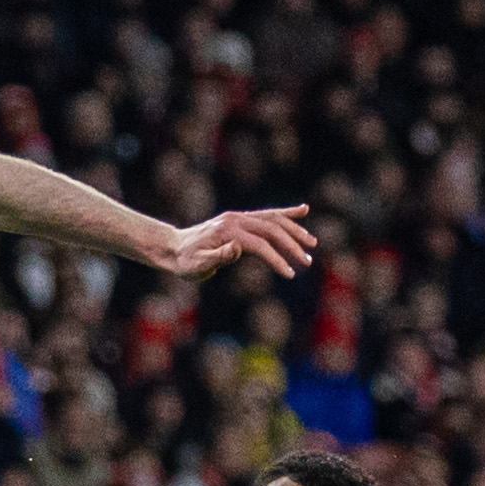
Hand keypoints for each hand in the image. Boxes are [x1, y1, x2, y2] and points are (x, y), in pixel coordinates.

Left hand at [154, 204, 316, 279]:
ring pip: (274, 219)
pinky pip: (267, 214)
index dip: (276, 259)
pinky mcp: (240, 219)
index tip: (289, 274)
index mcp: (228, 231)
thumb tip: (237, 248)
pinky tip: (303, 211)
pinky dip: (286, 213)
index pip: (260, 244)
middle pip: (272, 229)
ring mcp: (239, 217)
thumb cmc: (184, 261)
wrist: (173, 248)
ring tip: (311, 243)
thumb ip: (217, 257)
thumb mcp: (196, 265)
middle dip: (292, 244)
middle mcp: (236, 220)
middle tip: (307, 261)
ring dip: (295, 230)